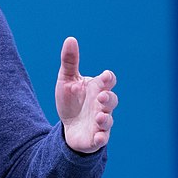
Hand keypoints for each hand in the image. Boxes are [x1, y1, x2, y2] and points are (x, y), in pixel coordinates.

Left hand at [55, 37, 117, 153]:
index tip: (103, 77)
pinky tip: (99, 137)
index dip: (108, 79)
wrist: (68, 126)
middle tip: (100, 97)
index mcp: (97, 88)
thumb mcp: (66, 79)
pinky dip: (102, 138)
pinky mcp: (96, 137)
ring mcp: (101, 121)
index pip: (109, 81)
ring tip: (99, 117)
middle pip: (112, 99)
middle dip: (108, 98)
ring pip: (108, 120)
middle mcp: (102, 105)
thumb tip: (70, 38)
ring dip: (105, 118)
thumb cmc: (71, 100)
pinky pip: (102, 138)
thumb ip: (69, 61)